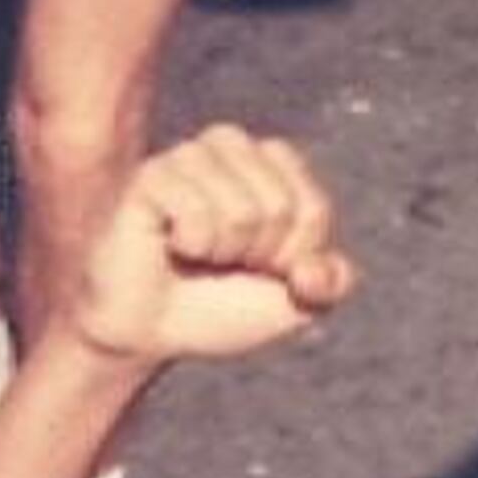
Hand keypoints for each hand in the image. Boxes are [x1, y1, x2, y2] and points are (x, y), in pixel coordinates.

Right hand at [68, 129, 356, 373]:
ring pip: (242, 212)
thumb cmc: (217, 306)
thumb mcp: (291, 304)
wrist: (148, 331)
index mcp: (270, 161)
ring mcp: (189, 156)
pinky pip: (198, 215)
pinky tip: (170, 245)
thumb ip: (329, 285)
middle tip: (220, 264)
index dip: (292, 259)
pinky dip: (191, 247)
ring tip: (196, 255)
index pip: (312, 210)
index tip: (258, 268)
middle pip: (279, 208)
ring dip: (222, 254)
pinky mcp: (152, 175)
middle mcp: (230, 145)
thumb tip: (312, 272)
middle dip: (256, 257)